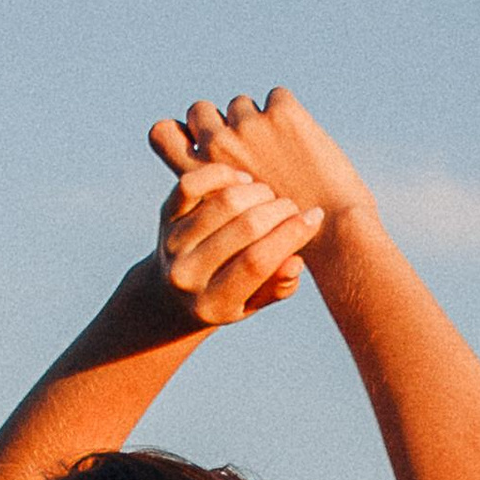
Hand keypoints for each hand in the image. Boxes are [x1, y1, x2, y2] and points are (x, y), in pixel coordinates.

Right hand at [149, 91, 377, 244]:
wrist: (333, 242)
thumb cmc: (278, 246)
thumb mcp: (227, 232)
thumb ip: (205, 194)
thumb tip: (171, 134)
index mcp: (199, 177)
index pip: (161, 133)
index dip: (178, 131)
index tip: (198, 141)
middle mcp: (217, 148)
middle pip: (201, 110)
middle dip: (220, 122)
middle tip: (247, 146)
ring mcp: (249, 129)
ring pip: (241, 104)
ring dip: (256, 120)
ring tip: (279, 153)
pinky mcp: (282, 115)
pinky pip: (278, 97)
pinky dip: (289, 115)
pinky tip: (301, 146)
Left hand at [150, 157, 324, 328]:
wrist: (171, 295)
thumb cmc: (227, 297)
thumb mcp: (253, 303)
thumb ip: (277, 288)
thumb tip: (295, 262)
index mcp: (213, 305)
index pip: (257, 263)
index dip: (291, 236)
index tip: (315, 217)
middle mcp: (187, 276)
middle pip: (245, 228)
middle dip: (279, 211)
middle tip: (291, 208)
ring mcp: (173, 244)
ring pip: (225, 203)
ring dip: (258, 192)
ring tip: (270, 198)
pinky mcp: (165, 216)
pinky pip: (193, 183)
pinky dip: (223, 174)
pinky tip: (242, 180)